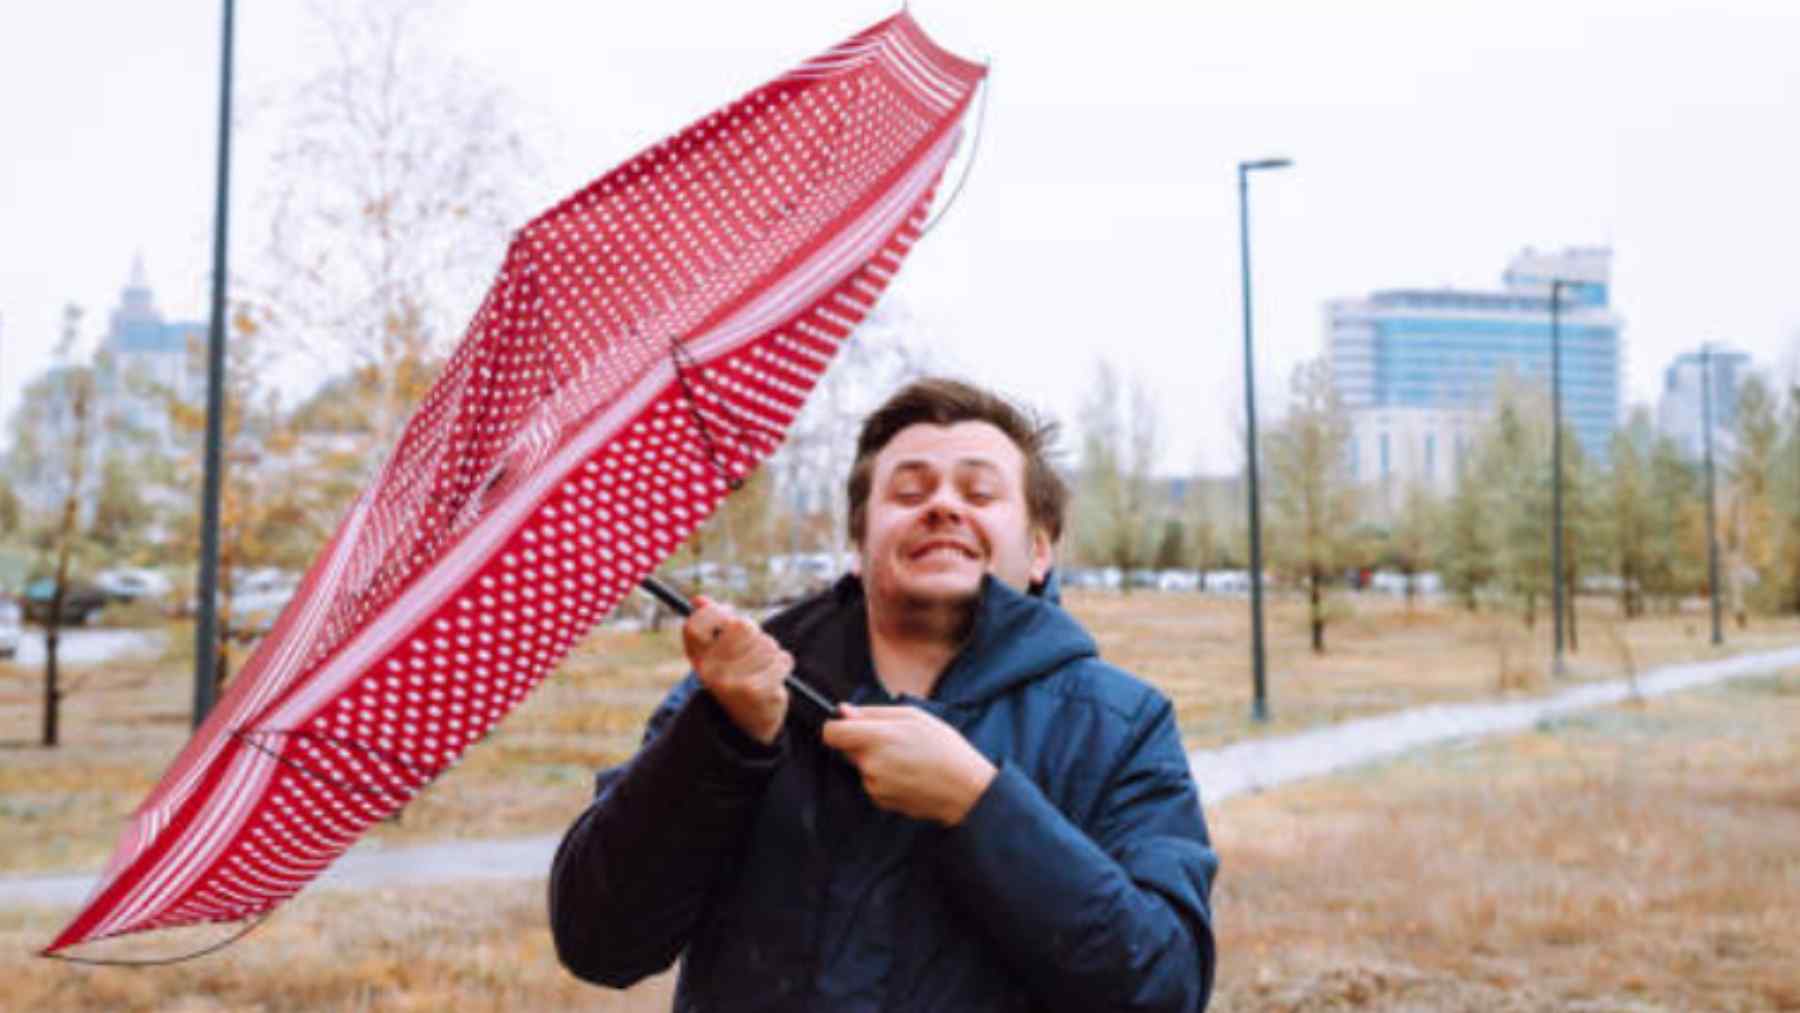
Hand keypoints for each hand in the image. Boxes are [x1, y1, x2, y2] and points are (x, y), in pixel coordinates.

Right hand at [682, 597, 790, 744]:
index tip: (728, 613)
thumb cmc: (735, 678)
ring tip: (762, 668)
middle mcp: (710, 672)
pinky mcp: (758, 691)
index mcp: (698, 660)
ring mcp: (733, 682)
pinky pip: (782, 659)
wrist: (747, 723)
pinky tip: (773, 678)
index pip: (695, 624)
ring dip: (771, 652)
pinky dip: (783, 665)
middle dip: (755, 634)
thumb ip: (712, 625)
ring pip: (767, 643)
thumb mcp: (719, 654)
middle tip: (753, 649)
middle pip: (742, 626)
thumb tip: (699, 599)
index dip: (715, 613)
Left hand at [821, 704, 996, 825]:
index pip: (831, 733)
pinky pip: (872, 782)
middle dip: (864, 742)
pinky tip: (908, 774)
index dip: (838, 726)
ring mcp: (874, 785)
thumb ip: (873, 713)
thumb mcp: (914, 717)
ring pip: (862, 766)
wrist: (964, 789)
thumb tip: (844, 711)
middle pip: (847, 748)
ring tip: (907, 758)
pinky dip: (884, 777)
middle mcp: (870, 764)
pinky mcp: (880, 800)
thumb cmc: (944, 748)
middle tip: (896, 740)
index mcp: (877, 738)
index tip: (850, 724)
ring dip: (876, 760)